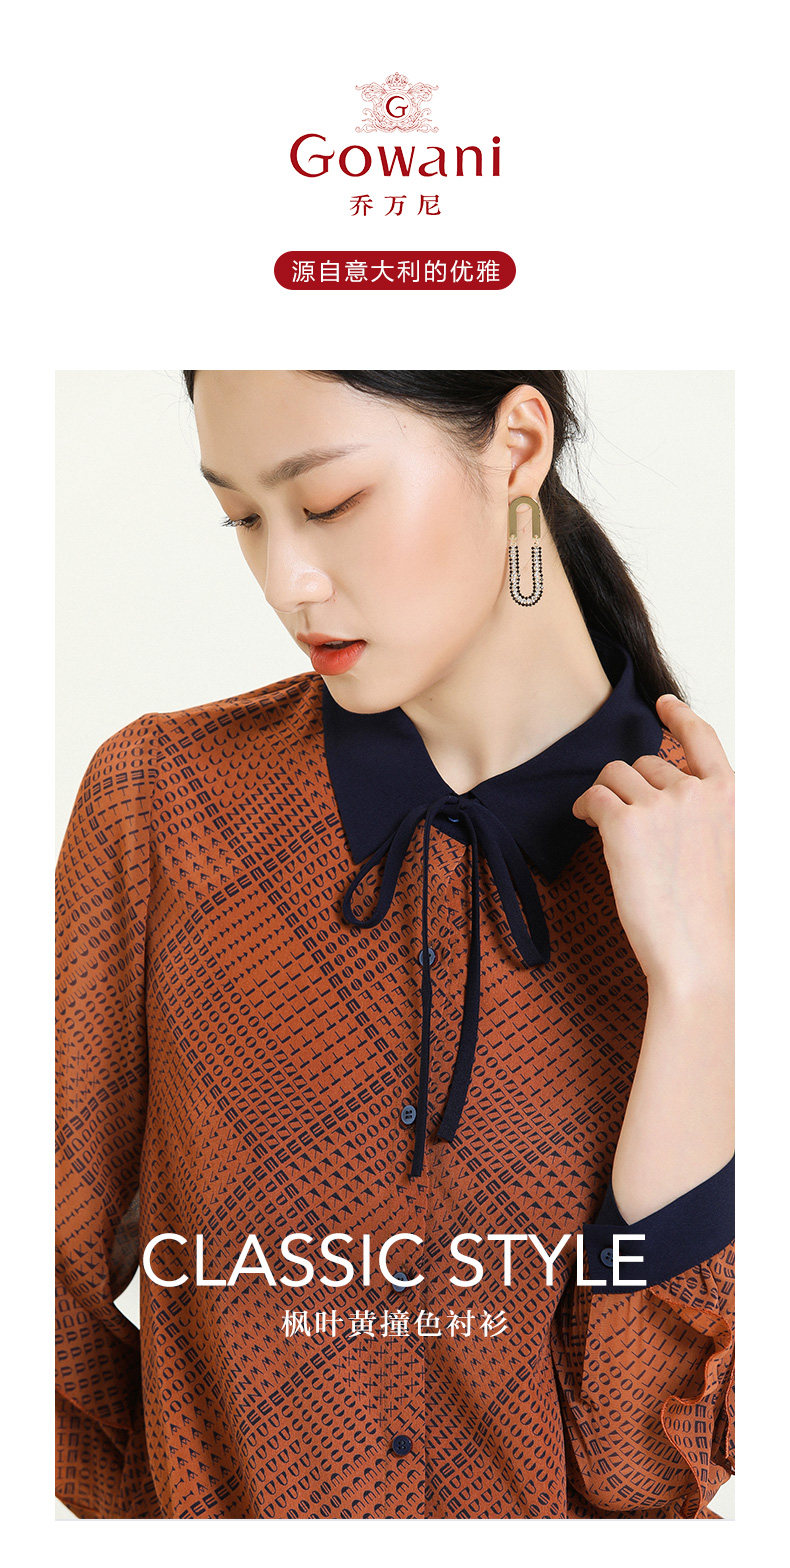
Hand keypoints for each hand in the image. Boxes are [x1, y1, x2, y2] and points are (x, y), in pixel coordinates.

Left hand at [571, 694, 733, 992]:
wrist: (705, 960)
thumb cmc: (720, 924)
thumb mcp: (735, 857)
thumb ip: (714, 821)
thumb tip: (676, 804)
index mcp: (735, 798)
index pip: (705, 741)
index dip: (680, 718)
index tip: (664, 704)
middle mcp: (702, 792)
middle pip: (649, 764)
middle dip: (633, 787)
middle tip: (624, 818)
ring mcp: (665, 804)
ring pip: (617, 774)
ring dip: (605, 793)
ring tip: (600, 822)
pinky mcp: (626, 823)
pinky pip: (594, 796)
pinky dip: (585, 807)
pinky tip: (586, 824)